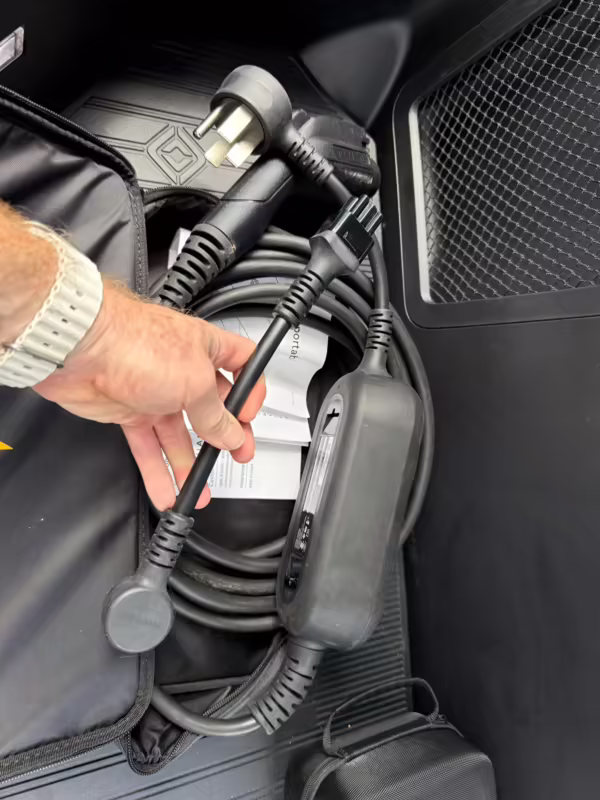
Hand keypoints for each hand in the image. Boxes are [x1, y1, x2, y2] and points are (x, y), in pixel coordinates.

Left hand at [35, 281, 265, 510]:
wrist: (81, 350)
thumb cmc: (136, 344)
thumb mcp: (196, 383)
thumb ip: (215, 414)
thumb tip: (230, 434)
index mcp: (206, 348)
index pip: (242, 363)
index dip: (251, 390)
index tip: (249, 416)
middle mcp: (183, 369)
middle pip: (212, 407)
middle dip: (225, 435)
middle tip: (236, 455)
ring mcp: (156, 391)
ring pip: (179, 434)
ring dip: (188, 464)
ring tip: (198, 489)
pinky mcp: (130, 411)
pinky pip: (149, 447)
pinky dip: (157, 471)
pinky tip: (166, 490)